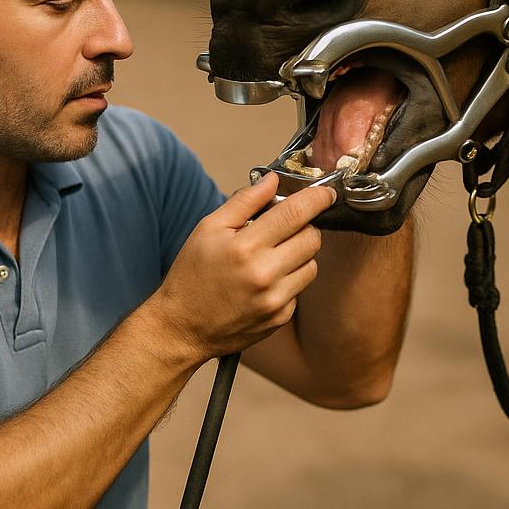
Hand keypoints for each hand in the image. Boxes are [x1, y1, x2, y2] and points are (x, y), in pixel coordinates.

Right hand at [146, 173, 328, 364]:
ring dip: (299, 254)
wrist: (182, 329)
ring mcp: (275, 300)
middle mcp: (265, 274)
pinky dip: (290, 280)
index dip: (317, 199)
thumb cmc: (192, 275)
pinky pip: (301, 288)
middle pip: (312, 238)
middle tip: (283, 230)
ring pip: (312, 264)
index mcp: (245, 247)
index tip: (325, 194)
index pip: (296, 213)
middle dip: (304, 227)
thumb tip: (273, 180)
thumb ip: (244, 201)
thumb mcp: (208, 229)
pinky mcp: (281, 318)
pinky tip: (266, 281)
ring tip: (272, 256)